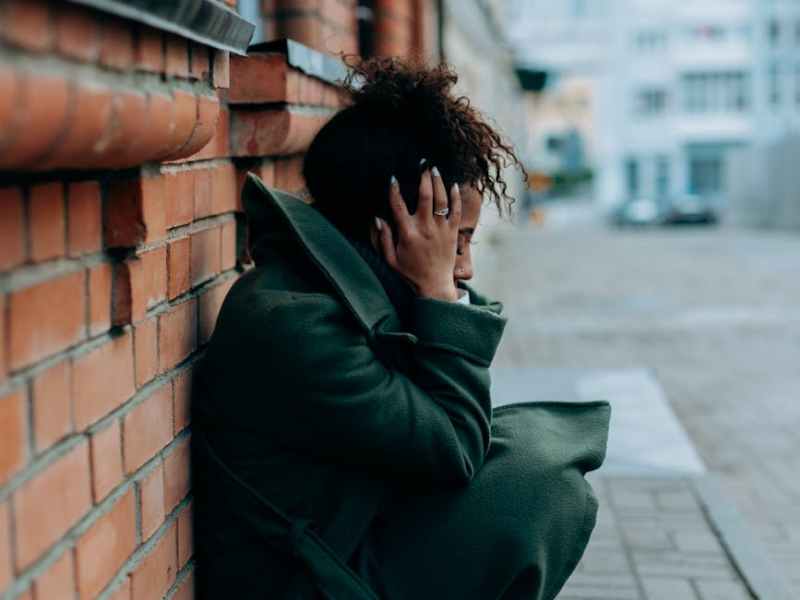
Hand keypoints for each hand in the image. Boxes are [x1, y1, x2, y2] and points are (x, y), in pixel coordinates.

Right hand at [375, 166, 461, 301]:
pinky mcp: (452, 233)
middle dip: (423, 178)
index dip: (394, 191)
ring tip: (434, 169)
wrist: (434, 286)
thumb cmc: (410, 273)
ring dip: (438, 182)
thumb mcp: (390, 259)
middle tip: (422, 164)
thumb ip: (383, 239)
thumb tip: (377, 219)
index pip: (398, 206)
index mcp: (407, 234)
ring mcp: (441, 230)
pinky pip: (456, 211)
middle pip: (425, 196)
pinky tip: (453, 185)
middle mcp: (425, 229)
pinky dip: (456, 197)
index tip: (392, 178)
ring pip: (441, 200)